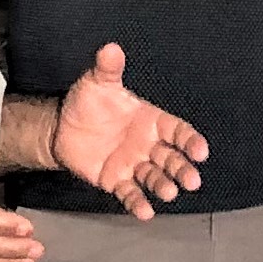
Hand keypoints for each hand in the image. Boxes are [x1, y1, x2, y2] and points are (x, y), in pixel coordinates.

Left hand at [55, 44, 209, 218]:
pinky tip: (145, 213)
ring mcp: (133, 164)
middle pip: (171, 158)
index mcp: (151, 120)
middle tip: (192, 181)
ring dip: (163, 185)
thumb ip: (108, 69)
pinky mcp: (116, 181)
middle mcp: (147, 145)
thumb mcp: (97, 83)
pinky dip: (138, 202)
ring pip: (154, 177)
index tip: (201, 151)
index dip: (190, 141)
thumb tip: (111, 48)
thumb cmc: (87, 104)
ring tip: (169, 193)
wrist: (61, 128)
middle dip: (182, 169)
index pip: (177, 131)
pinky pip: (130, 193)